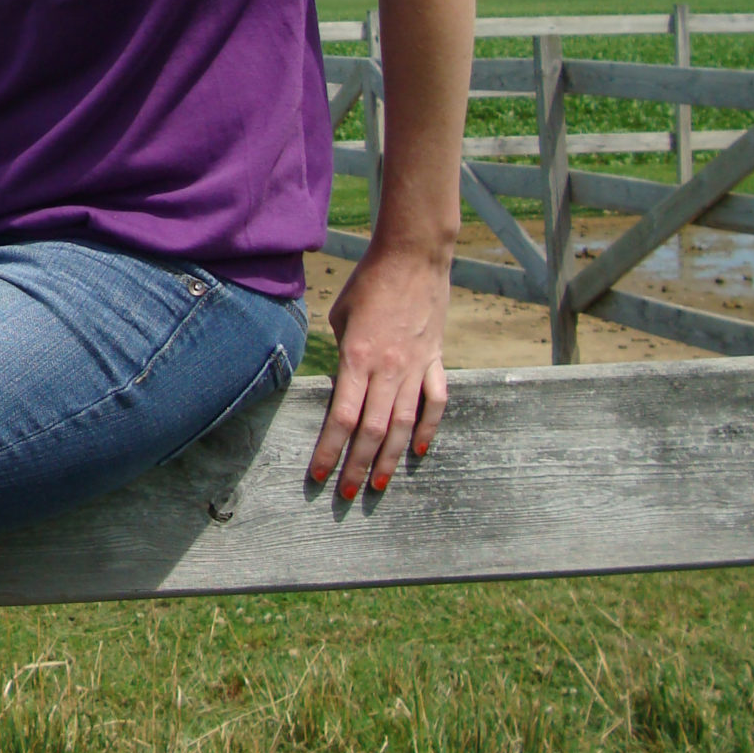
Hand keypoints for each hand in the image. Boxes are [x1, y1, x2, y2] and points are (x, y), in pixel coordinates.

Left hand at [310, 246, 449, 500]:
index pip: (341, 418)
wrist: (414, 258)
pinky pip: (435, 403)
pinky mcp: (435, 360)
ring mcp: (415, 367)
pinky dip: (428, 429)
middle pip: (371, 431)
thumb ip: (341, 355)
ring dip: (390, 459)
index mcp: (357, 358)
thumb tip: (338, 385)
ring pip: (403, 425)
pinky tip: (419, 451)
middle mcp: (387, 369)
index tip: (318, 475)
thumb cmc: (369, 283)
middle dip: (357, 466)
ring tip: (378, 485)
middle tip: (347, 494)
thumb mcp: (340, 316)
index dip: (329, 450)